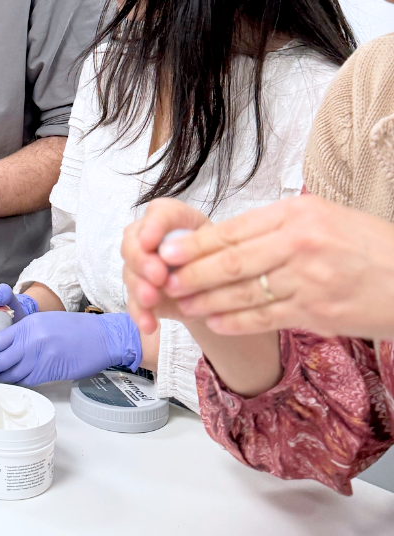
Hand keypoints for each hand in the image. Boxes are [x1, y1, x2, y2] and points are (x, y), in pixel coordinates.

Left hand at [0, 309, 142, 385]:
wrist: (102, 338)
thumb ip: (25, 331)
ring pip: (11, 373)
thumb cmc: (75, 328)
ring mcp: (40, 359)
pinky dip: (14, 382)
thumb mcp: (46, 321)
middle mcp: (32, 342)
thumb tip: (5, 343)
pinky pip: (25, 380)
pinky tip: (7, 383)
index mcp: (29, 326)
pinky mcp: (49, 373)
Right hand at [121, 199, 212, 333]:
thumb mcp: (223, 252)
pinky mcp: (140, 291)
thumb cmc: (221, 262)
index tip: (150, 243)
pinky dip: (140, 313)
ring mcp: (142, 264)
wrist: (219, 293)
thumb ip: (204, 251)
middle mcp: (151, 237)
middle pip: (133, 241)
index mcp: (176, 220)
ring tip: (151, 301)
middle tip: (157, 277)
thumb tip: (184, 259)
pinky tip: (150, 325)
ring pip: (129, 271)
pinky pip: (132, 301)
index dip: (152, 226)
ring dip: (138, 286)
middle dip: (142, 260)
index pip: (159, 213)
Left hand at [158, 194, 393, 340]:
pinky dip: (235, 321)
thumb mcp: (328, 218)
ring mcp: (308, 279)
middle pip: (231, 260)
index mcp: (298, 214)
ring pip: (243, 291)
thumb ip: (283, 225)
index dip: (197, 243)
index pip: (235, 229)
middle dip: (192, 272)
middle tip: (163, 278)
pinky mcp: (316, 312)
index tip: (169, 249)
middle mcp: (300, 243)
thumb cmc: (372, 248)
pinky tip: (215, 321)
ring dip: (207, 299)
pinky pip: (265, 317)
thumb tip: (234, 235)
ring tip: (182, 302)